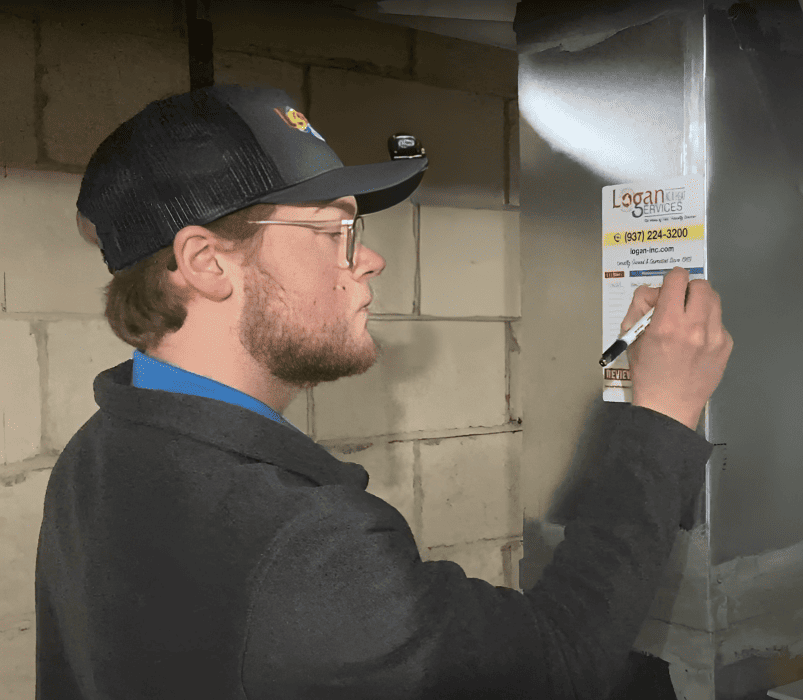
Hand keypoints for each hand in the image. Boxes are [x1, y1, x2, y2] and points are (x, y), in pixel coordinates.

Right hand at [621, 267, 733, 429]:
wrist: (668, 406)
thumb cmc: (646, 373)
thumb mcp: (631, 338)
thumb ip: (640, 307)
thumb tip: (655, 292)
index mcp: (667, 324)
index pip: (678, 279)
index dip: (671, 280)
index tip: (667, 290)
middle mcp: (695, 327)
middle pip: (701, 285)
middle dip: (688, 289)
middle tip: (679, 303)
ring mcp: (715, 337)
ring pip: (714, 300)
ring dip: (700, 303)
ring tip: (689, 319)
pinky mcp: (726, 346)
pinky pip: (719, 322)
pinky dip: (708, 324)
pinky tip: (696, 341)